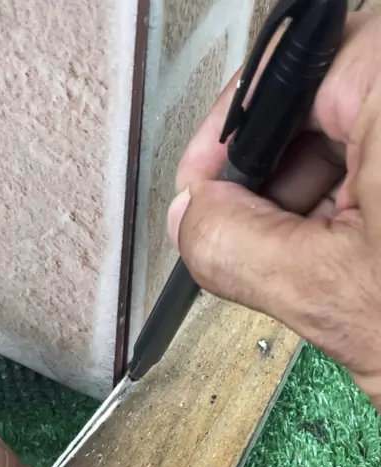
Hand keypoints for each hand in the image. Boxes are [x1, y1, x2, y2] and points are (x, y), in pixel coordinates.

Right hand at [168, 11, 380, 409]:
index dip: (231, 144)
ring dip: (332, 203)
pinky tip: (374, 262)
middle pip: (330, 103)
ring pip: (369, 134)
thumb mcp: (332, 298)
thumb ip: (234, 249)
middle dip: (284, 183)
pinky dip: (376, 208)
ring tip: (341, 271)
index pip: (285, 76)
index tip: (207, 190)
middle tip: (266, 247)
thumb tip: (195, 220)